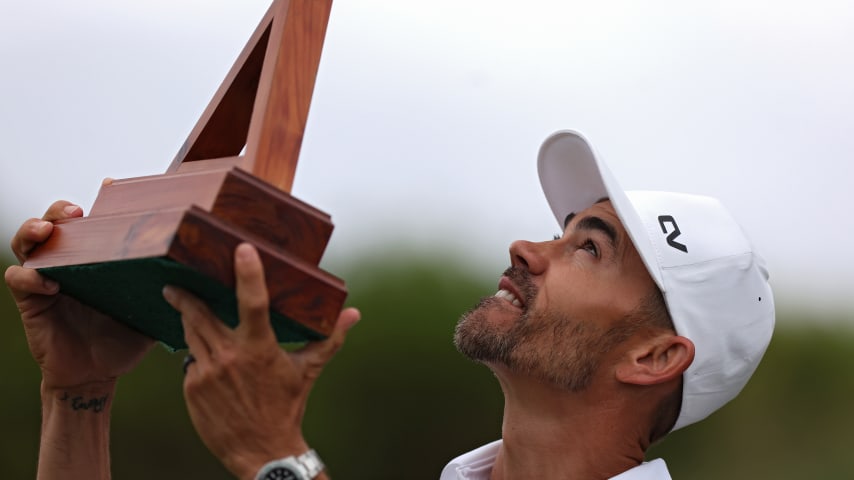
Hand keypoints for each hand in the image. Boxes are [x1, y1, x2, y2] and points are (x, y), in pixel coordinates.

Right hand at [5, 200, 154, 390]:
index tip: (110, 185)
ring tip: (48, 231)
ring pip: (28, 242)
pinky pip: (20, 280)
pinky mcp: (33, 302)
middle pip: (55, 221)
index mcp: (99, 257)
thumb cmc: (126, 337)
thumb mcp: (152, 307)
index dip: (99, 200)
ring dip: (33, 230)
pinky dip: (29, 276)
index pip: (95, 220)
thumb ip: (172, 289)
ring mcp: (48, 279)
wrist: (99, 374)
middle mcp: (71, 262)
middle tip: (75, 211)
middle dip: (59, 209)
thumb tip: (206, 274)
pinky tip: (49, 282)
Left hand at [163, 243, 358, 479]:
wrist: (262, 451)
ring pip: (190, 334)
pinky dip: (196, 354)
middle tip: (176, 282)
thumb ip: (330, 338)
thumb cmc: (288, 406)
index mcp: (260, 348)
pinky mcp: (192, 388)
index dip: (248, 273)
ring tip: (183, 308)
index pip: (253, 302)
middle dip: (186, 296)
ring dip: (188, 320)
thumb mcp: (308, 370)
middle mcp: (230, 358)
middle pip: (201, 313)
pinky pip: (189, 361)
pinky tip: (203, 355)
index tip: (242, 249)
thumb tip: (354, 314)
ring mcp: (207, 373)